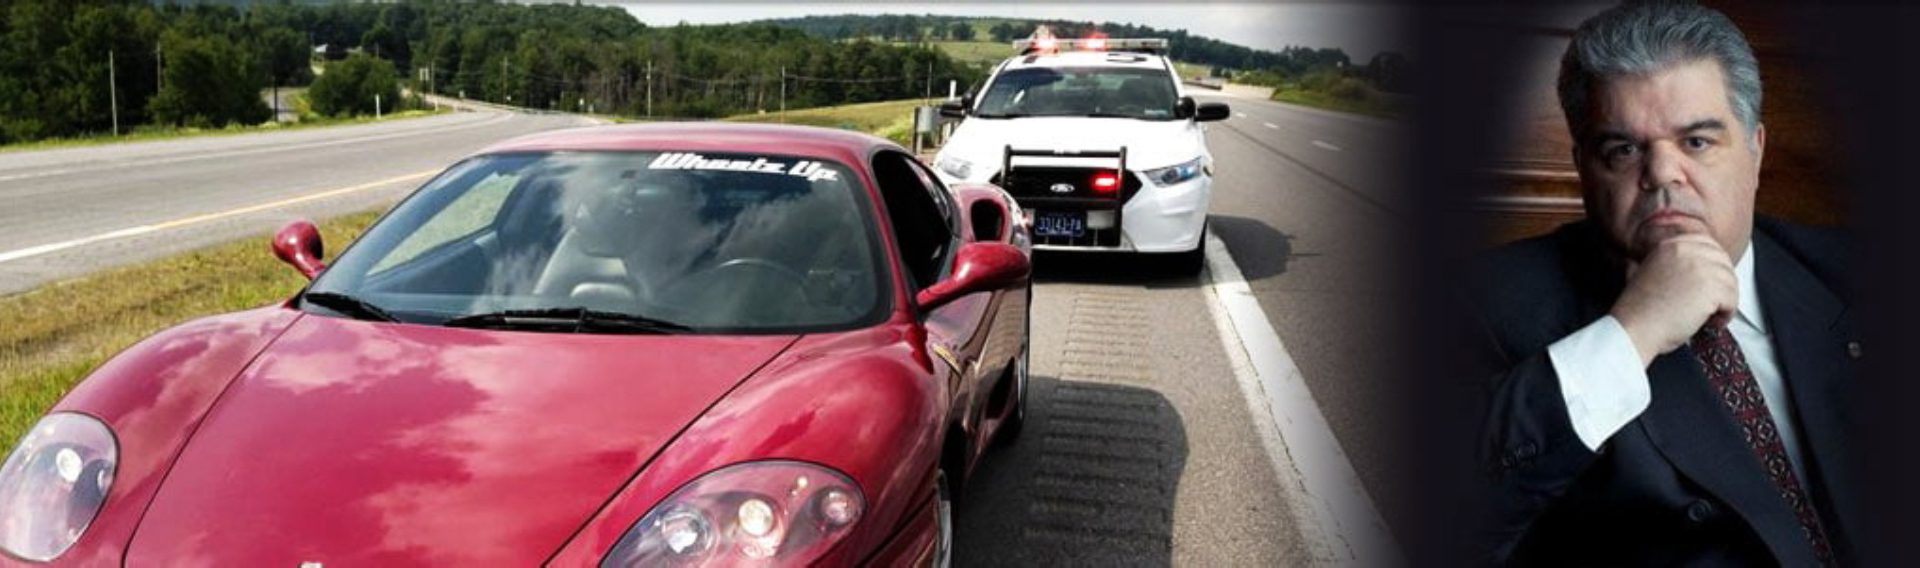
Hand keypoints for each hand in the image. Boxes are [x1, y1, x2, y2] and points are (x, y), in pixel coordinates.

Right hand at [1609, 233, 1737, 366]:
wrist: (1633, 328)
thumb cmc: (1641, 310)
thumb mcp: (1655, 272)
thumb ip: (1678, 263)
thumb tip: (1707, 268)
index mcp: (1671, 244)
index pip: (1708, 244)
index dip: (1713, 266)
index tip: (1710, 284)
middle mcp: (1686, 249)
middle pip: (1723, 262)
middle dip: (1720, 285)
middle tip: (1708, 304)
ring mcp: (1699, 266)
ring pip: (1730, 282)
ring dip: (1723, 302)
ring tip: (1705, 316)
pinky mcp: (1710, 287)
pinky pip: (1732, 300)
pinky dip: (1724, 315)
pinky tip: (1707, 322)